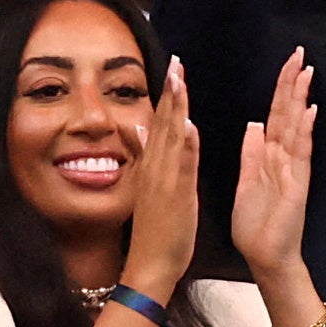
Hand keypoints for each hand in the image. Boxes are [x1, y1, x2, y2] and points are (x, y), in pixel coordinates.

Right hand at [121, 57, 198, 300]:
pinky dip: (186, 146)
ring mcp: (164, 181)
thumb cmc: (156, 230)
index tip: (173, 69)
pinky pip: (182, 167)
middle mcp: (156, 168)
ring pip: (171, 138)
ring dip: (176, 108)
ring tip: (180, 80)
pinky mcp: (175, 196)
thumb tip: (136, 128)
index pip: (159, 123)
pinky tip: (189, 125)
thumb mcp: (148, 186)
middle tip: (176, 61)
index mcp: (153, 165)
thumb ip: (145, 156)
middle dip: (170, 91)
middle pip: (163, 122)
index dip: (166, 95)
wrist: (150, 264)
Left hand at [232, 48, 315, 277]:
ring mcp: (293, 170)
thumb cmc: (256, 225)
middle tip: (300, 54)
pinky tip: (308, 111)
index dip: (279, 90)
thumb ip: (252, 154)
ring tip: (306, 72)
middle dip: (292, 84)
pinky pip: (300, 154)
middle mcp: (284, 158)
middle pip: (288, 115)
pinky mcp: (297, 185)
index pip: (275, 116)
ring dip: (300, 99)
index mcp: (268, 157)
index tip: (287, 64)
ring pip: (295, 127)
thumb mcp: (246, 182)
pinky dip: (304, 132)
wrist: (265, 257)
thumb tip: (254, 125)